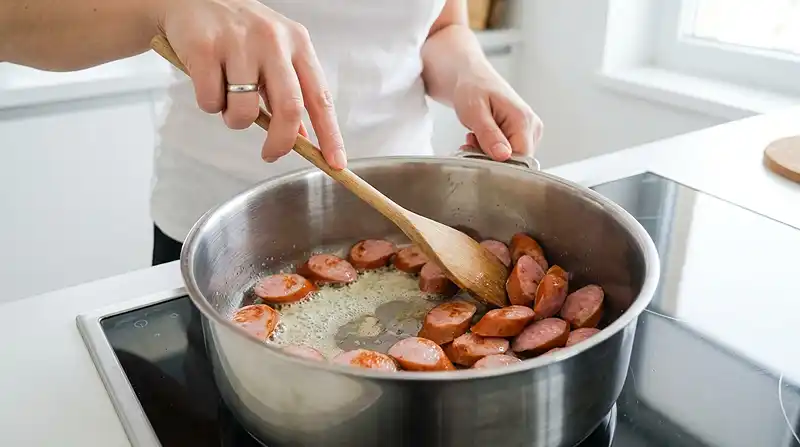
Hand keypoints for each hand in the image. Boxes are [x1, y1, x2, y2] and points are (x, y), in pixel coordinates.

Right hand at [158, 0, 345, 167]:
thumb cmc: (237, 32)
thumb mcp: (273, 54)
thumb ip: (288, 91)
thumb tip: (302, 137)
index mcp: (297, 43)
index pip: (320, 97)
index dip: (330, 134)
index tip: (336, 162)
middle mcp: (273, 40)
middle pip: (289, 109)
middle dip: (281, 142)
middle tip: (270, 154)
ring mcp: (239, 42)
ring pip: (245, 112)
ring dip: (235, 120)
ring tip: (227, 100)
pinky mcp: (206, 48)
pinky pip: (211, 101)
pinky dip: (209, 103)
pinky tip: (206, 80)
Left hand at [452, 68, 542, 160]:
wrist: (473, 79)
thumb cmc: (473, 89)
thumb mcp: (475, 112)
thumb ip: (489, 135)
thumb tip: (503, 156)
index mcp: (524, 120)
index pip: (521, 159)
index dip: (498, 163)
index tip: (477, 152)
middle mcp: (532, 127)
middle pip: (516, 161)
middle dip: (491, 158)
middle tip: (472, 142)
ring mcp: (530, 132)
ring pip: (511, 159)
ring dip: (489, 154)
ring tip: (475, 137)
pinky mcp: (523, 135)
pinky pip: (509, 153)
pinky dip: (491, 151)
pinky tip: (481, 139)